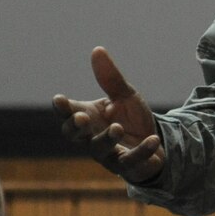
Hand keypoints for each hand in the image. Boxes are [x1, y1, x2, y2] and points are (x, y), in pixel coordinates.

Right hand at [51, 47, 165, 182]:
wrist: (155, 143)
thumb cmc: (132, 119)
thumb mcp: (125, 96)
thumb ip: (110, 78)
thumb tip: (97, 50)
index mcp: (88, 117)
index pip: (68, 113)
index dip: (62, 107)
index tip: (58, 99)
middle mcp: (91, 137)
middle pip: (74, 135)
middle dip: (75, 127)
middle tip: (80, 118)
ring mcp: (108, 154)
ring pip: (99, 149)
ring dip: (107, 138)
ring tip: (117, 127)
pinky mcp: (126, 166)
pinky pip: (131, 160)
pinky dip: (142, 151)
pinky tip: (153, 140)